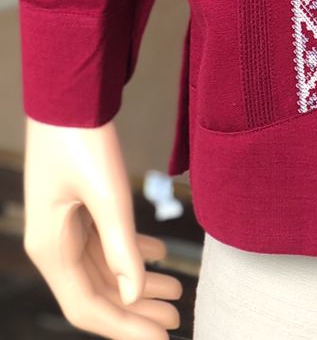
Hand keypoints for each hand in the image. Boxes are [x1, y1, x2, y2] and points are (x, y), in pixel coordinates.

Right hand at [23, 116, 183, 336]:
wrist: (70, 89)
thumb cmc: (81, 136)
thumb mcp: (106, 192)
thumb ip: (121, 244)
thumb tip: (135, 296)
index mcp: (51, 248)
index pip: (87, 307)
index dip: (123, 328)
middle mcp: (54, 244)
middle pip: (97, 293)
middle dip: (136, 311)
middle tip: (177, 319)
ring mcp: (66, 225)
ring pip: (104, 269)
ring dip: (139, 282)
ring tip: (177, 291)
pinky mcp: (80, 205)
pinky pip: (106, 243)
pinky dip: (133, 253)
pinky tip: (162, 257)